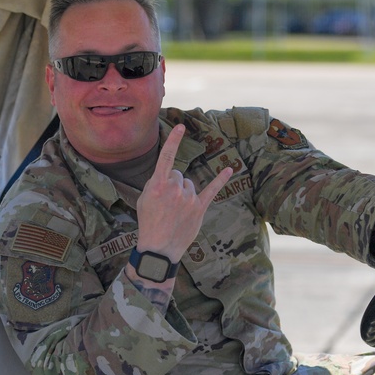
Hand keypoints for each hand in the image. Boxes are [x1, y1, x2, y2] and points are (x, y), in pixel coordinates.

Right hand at [135, 125, 233, 262]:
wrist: (158, 248)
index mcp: (158, 185)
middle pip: (178, 175)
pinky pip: (212, 189)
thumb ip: (155, 183)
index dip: (173, 140)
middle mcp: (175, 189)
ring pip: (189, 185)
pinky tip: (230, 169)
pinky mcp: (199, 208)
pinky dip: (221, 179)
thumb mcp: (144, 199)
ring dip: (184, 193)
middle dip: (173, 185)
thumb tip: (168, 176)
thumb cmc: (148, 223)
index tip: (181, 126)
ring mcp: (189, 199)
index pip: (167, 157)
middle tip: (166, 204)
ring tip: (175, 211)